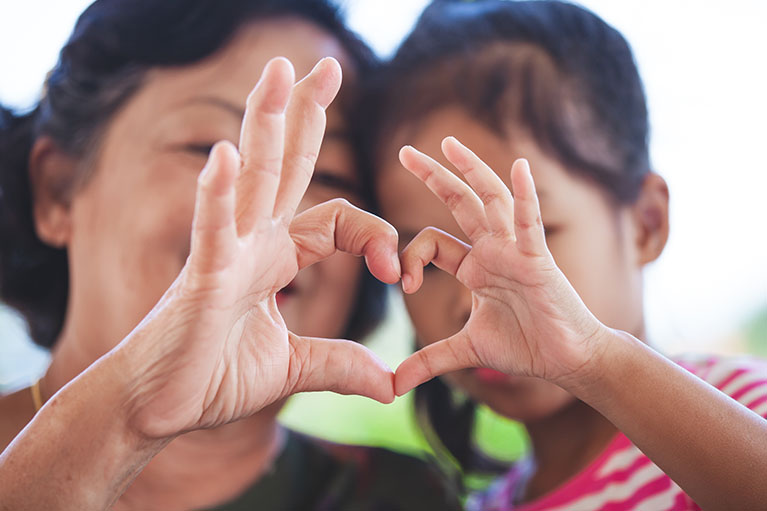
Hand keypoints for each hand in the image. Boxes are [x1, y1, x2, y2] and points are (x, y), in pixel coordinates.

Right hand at [120, 57, 399, 438]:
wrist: (158, 406)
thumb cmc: (212, 377)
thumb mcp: (293, 369)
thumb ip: (340, 364)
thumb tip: (389, 384)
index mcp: (276, 258)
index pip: (338, 221)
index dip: (375, 235)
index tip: (395, 272)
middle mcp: (252, 243)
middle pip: (285, 167)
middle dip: (305, 115)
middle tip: (324, 64)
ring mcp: (225, 255)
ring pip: (252, 181)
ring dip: (264, 124)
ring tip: (279, 70)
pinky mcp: (200, 279)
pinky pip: (212, 231)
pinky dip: (217, 194)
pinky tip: (225, 155)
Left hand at [394, 137, 607, 394]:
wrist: (567, 360)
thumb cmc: (525, 347)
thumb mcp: (466, 350)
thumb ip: (430, 360)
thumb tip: (393, 385)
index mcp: (474, 266)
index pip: (432, 242)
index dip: (410, 256)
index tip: (402, 284)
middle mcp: (492, 251)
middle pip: (460, 203)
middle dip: (434, 177)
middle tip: (405, 152)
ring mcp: (515, 251)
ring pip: (491, 201)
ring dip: (471, 171)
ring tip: (449, 143)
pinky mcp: (538, 260)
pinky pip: (530, 223)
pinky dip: (525, 196)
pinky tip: (518, 167)